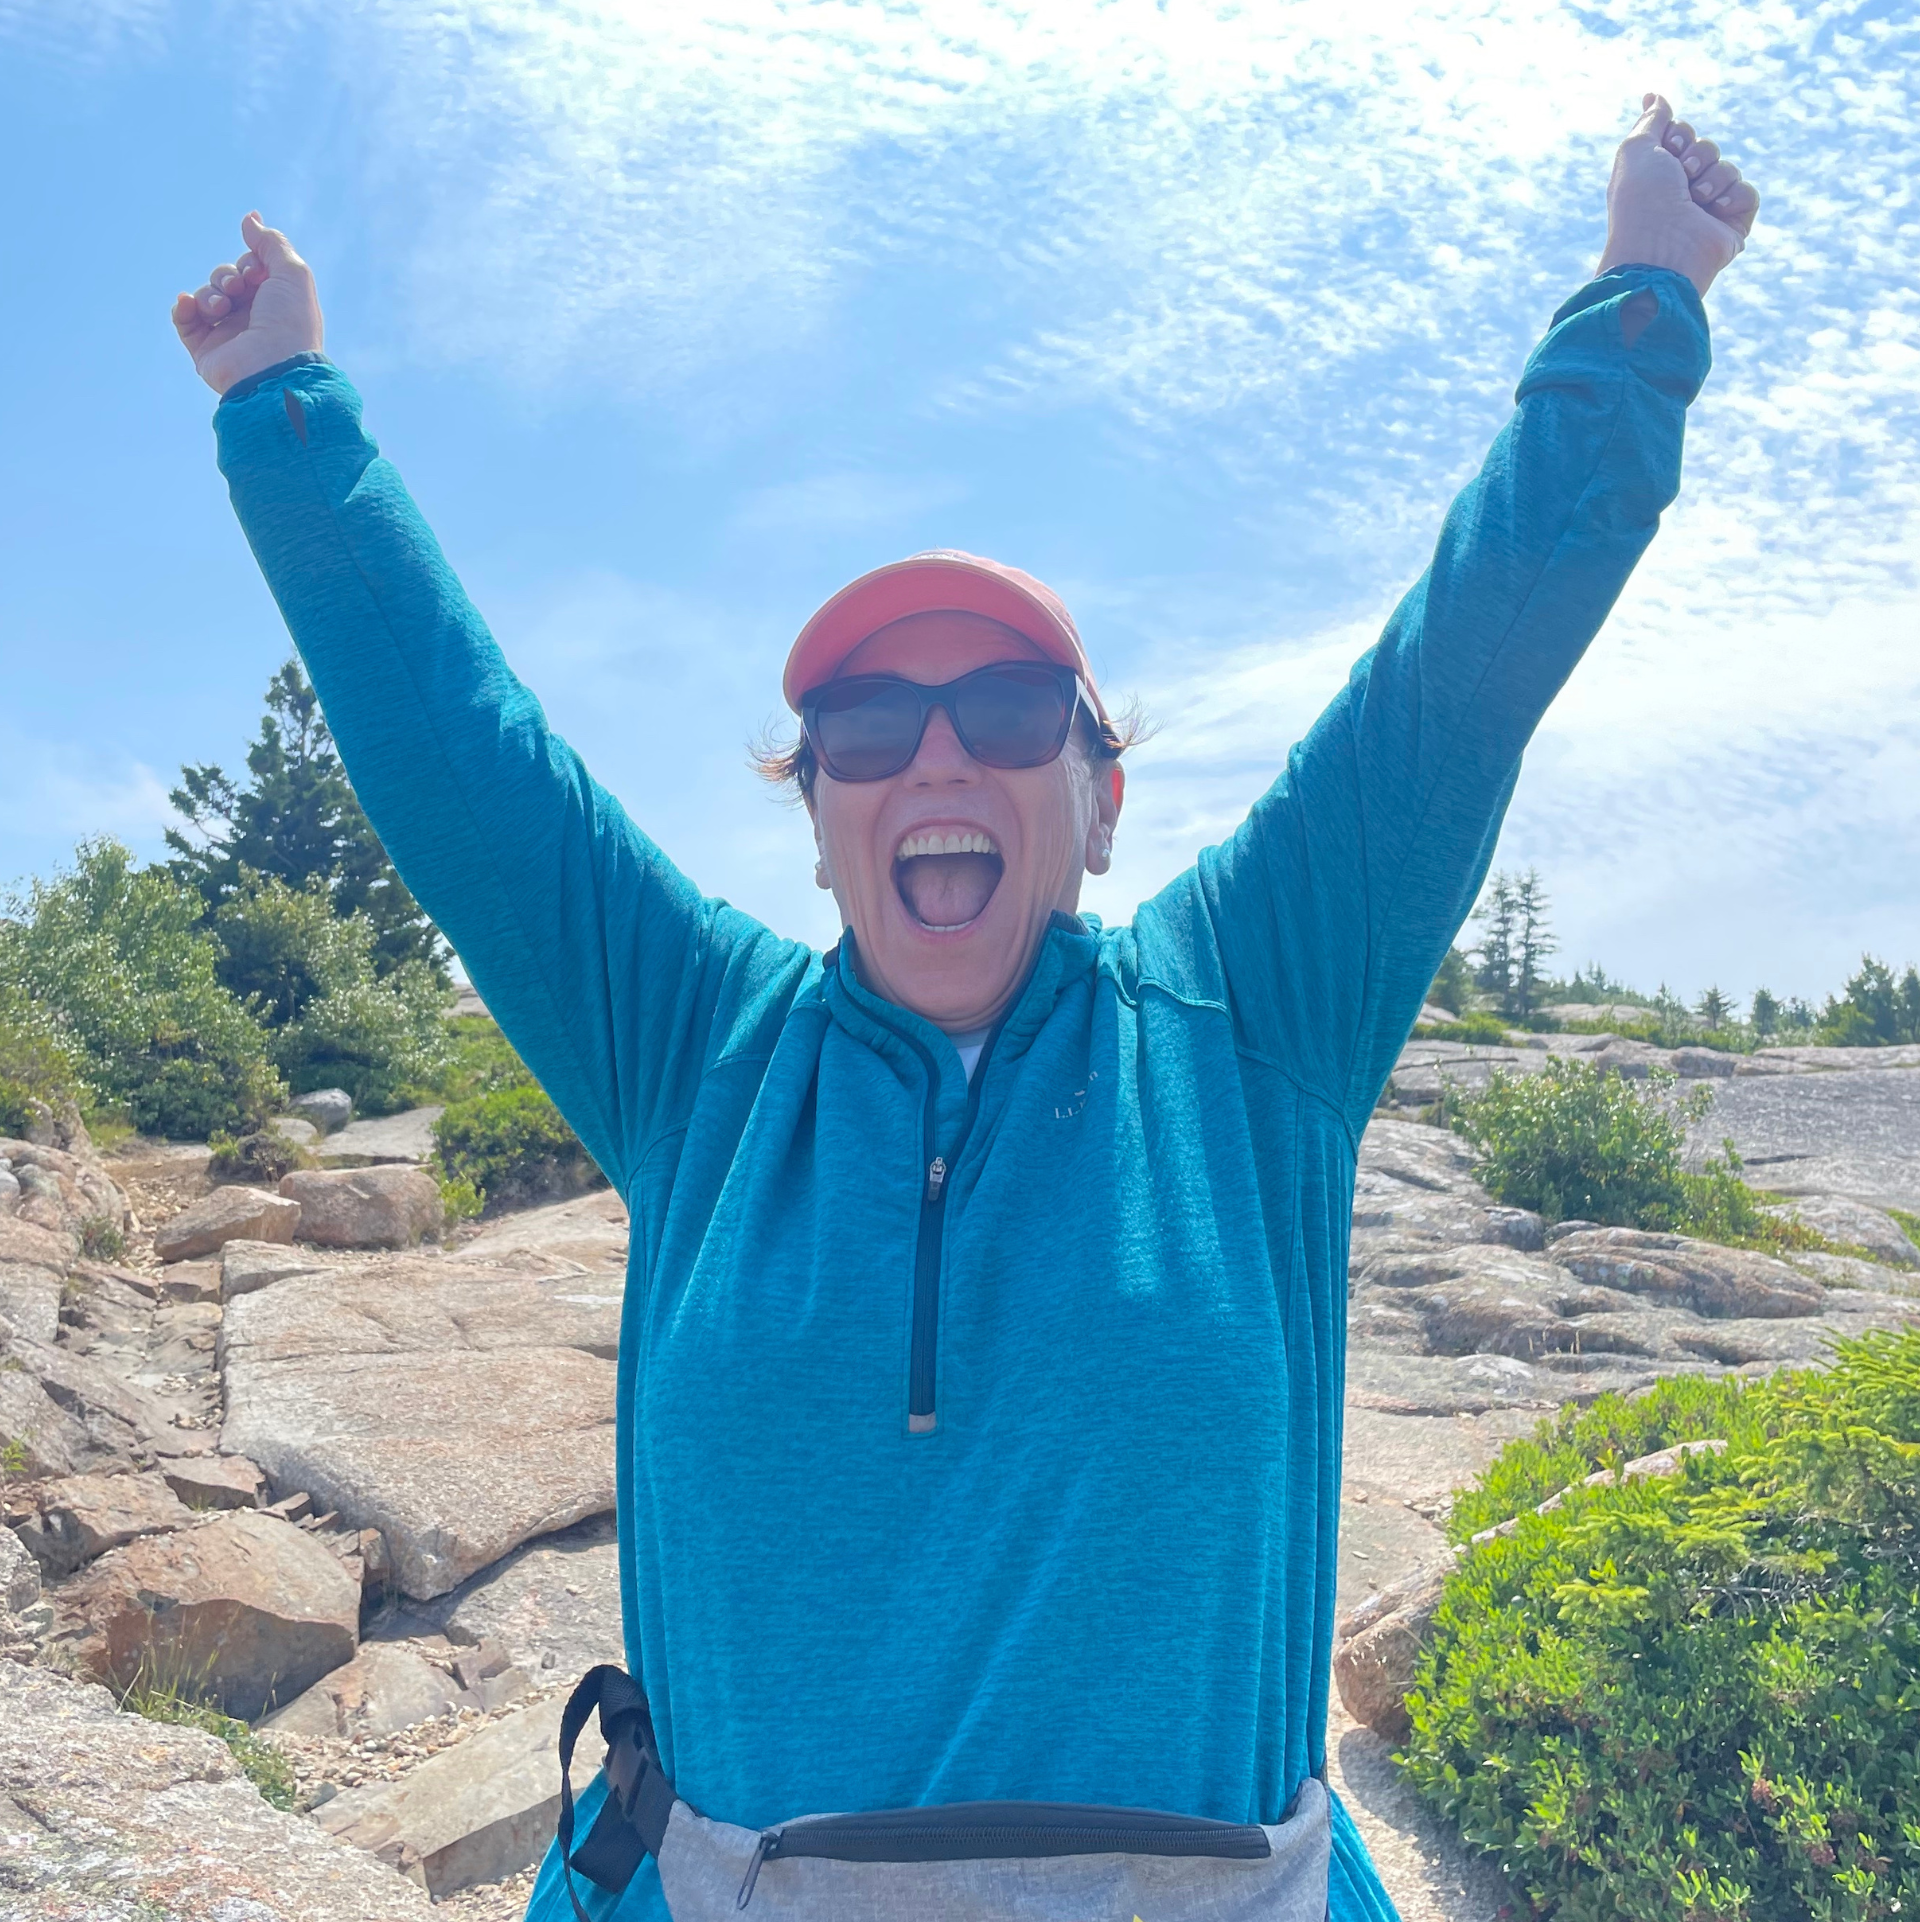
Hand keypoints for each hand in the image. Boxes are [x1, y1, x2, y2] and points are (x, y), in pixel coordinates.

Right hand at [172, 213, 323, 395]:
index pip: (250, 268)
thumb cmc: (289, 322)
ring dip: (209, 294)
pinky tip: (190, 304)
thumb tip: (251, 219)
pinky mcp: (207, 352)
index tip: (256, 272)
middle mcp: (252, 319)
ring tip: (222, 307)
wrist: (274, 369)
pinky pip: (184, 321)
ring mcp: (229, 336)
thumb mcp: (292, 273)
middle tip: (237, 288)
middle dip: (226, 275)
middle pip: (225, 278)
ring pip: (205, 296)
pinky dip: (183, 309)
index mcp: (275, 303)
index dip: (249, 263)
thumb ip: (271, 243)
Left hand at [1595, 96, 1759, 298]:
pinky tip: (1716, 210)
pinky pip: (1748, 194)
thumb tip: (1654, 96)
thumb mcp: (1636, 150)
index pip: (1682, 135)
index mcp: (1655, 177)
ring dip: (1714, 176)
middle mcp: (1679, 194)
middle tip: (1682, 175)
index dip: (1679, 134)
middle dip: (1698, 154)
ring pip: (1728, 168)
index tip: (1670, 148)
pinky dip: (1735, 195)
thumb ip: (1651, 120)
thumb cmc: (1641, 202)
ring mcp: (1706, 212)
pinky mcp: (1731, 227)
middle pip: (1707, 147)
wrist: (1660, 248)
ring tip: (1696, 198)